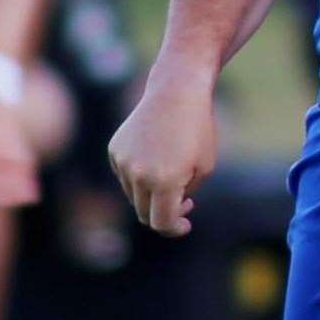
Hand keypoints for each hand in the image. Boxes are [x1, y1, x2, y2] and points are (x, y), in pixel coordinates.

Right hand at [108, 66, 216, 237]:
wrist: (176, 90)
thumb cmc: (197, 129)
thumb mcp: (204, 167)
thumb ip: (184, 196)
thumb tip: (168, 210)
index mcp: (164, 181)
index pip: (161, 223)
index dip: (174, 229)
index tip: (186, 224)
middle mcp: (139, 174)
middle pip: (144, 213)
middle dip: (164, 213)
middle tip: (184, 201)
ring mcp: (123, 162)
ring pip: (134, 195)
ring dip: (152, 194)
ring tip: (172, 173)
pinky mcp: (115, 150)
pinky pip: (125, 176)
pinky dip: (139, 176)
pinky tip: (157, 155)